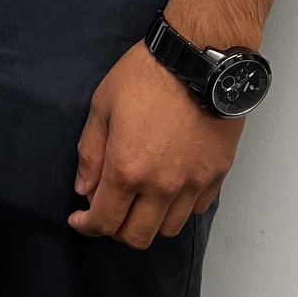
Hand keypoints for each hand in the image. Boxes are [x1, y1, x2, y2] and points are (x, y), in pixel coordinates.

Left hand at [69, 42, 243, 248]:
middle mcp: (162, 186)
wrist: (197, 59)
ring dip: (149, 221)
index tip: (80, 219)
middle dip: (116, 229)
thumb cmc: (145, 76)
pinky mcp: (217, 175)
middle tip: (109, 209)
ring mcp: (193, 184)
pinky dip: (178, 207)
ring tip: (140, 198)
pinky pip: (195, 209)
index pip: (105, 221)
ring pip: (169, 228)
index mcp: (128, 170)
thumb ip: (91, 152)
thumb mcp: (103, 106)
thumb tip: (84, 189)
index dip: (87, 226)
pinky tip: (169, 187)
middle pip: (138, 236)